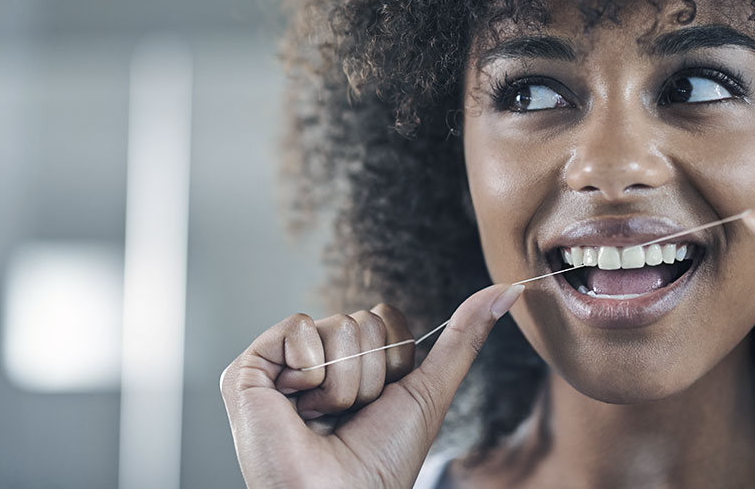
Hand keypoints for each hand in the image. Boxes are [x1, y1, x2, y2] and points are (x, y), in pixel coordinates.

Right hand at [220, 283, 522, 488]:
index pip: (385, 320)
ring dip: (342, 382)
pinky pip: (296, 327)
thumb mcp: (429, 391)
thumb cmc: (382, 462)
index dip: (394, 360)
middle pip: (362, 321)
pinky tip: (296, 405)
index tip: (381, 403)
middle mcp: (315, 362)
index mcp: (352, 366)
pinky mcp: (247, 370)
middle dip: (369, 373)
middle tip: (348, 416)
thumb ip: (463, 337)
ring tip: (322, 419)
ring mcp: (279, 365)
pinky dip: (308, 370)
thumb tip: (507, 291)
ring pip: (335, 326)